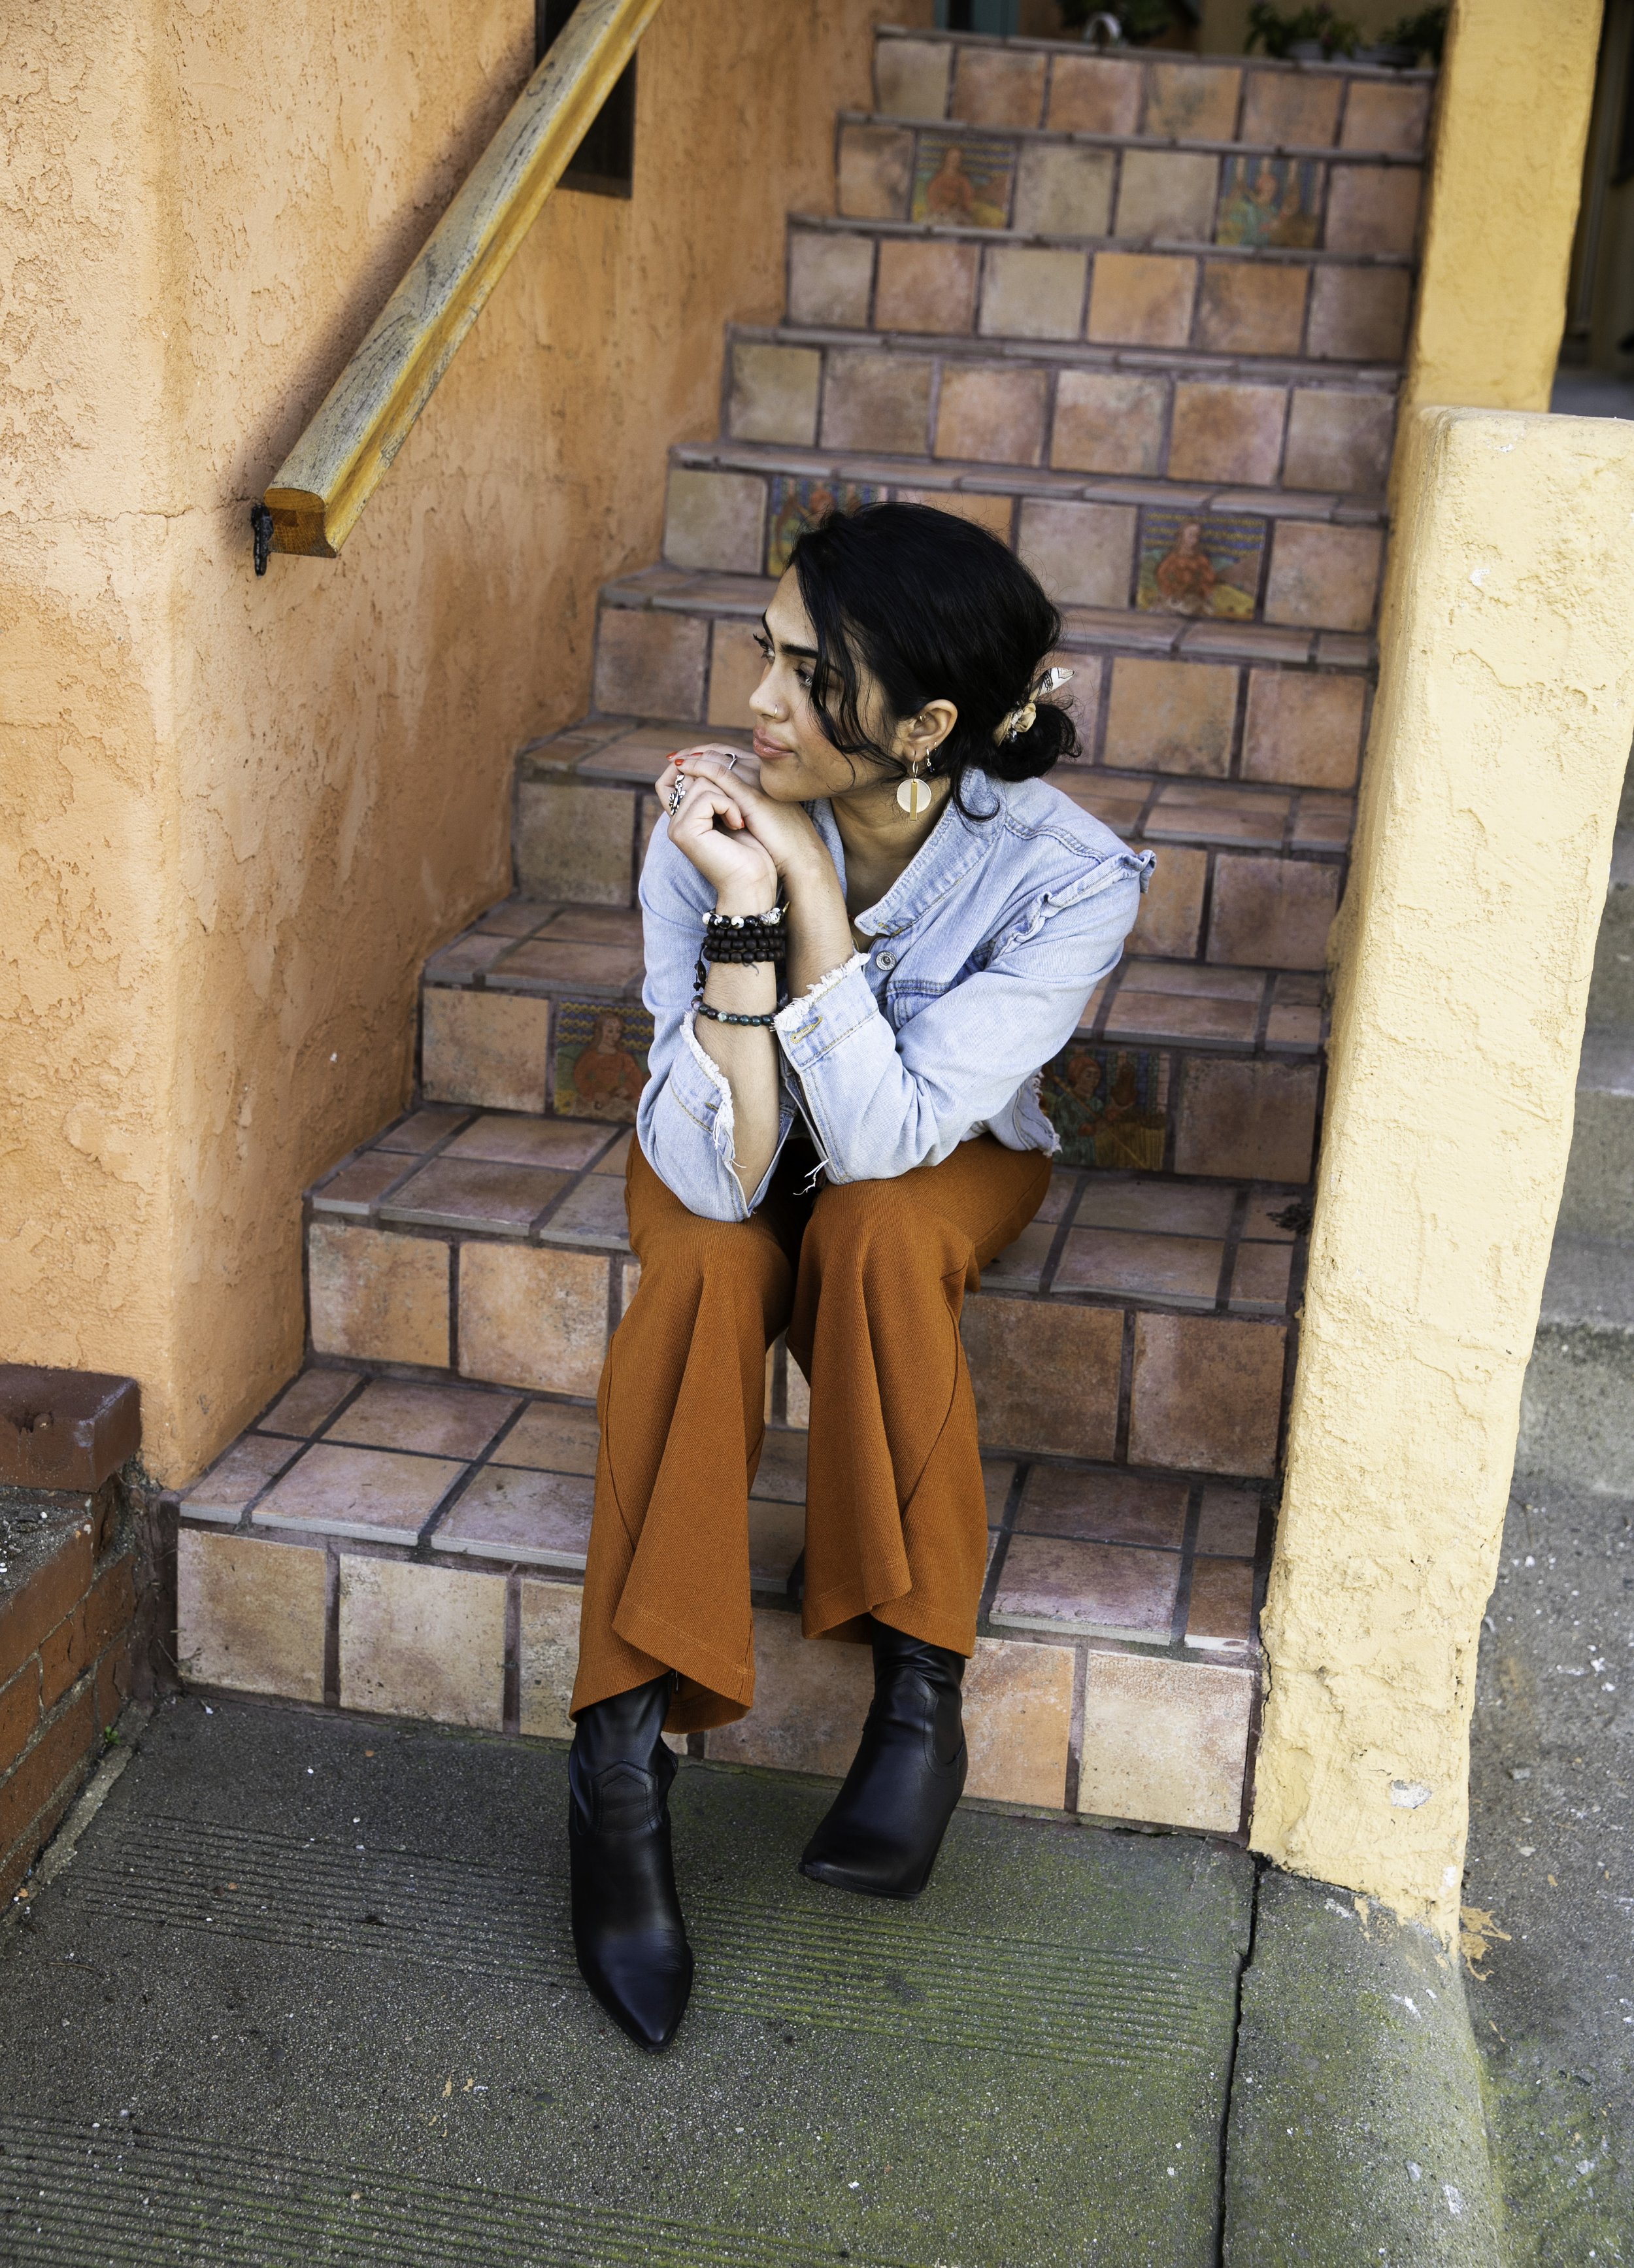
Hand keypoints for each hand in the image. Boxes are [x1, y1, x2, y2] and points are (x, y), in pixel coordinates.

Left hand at [667, 749, 834, 896]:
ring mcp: (756, 779)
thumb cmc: (779, 839)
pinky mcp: (750, 794)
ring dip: (692, 758)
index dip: (704, 751)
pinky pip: (719, 772)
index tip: (685, 757)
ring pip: (716, 757)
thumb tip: (721, 800)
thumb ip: (742, 799)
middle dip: (694, 752)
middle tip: (674, 757)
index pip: (727, 752)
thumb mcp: (760, 811)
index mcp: (763, 771)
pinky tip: (683, 768)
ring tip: (674, 763)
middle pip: (719, 750)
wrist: (799, 855)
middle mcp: (760, 770)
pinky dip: (698, 767)